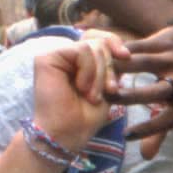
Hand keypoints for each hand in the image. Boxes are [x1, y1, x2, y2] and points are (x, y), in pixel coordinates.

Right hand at [29, 32, 121, 154]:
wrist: (68, 134)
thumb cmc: (86, 116)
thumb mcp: (107, 87)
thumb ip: (111, 66)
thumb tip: (125, 50)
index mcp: (79, 61)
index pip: (98, 38)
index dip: (114, 42)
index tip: (126, 57)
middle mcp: (66, 56)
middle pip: (98, 41)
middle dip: (109, 67)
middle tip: (108, 91)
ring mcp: (55, 55)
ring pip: (92, 46)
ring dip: (99, 74)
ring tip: (91, 95)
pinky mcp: (46, 58)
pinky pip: (81, 50)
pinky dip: (88, 71)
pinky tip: (81, 87)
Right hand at [112, 16, 172, 135]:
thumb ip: (160, 130)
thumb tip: (146, 157)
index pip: (169, 120)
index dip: (148, 130)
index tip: (126, 136)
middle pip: (157, 92)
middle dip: (131, 97)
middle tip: (105, 99)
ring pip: (144, 64)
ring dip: (120, 69)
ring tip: (100, 74)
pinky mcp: (167, 40)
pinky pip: (141, 45)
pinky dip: (122, 51)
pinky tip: (105, 55)